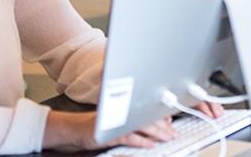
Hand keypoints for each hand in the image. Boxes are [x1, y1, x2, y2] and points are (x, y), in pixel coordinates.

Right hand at [43, 102, 223, 150]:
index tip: (171, 119)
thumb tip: (161, 122)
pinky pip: (129, 136)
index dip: (160, 113)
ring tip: (168, 136)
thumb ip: (139, 119)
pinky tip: (151, 144)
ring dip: (157, 132)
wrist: (77, 129)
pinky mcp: (109, 133)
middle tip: (174, 130)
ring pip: (141, 126)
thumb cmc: (100, 124)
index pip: (146, 107)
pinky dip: (142, 140)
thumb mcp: (120, 120)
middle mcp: (121, 110)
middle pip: (146, 116)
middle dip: (162, 124)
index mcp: (124, 105)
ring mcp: (116, 121)